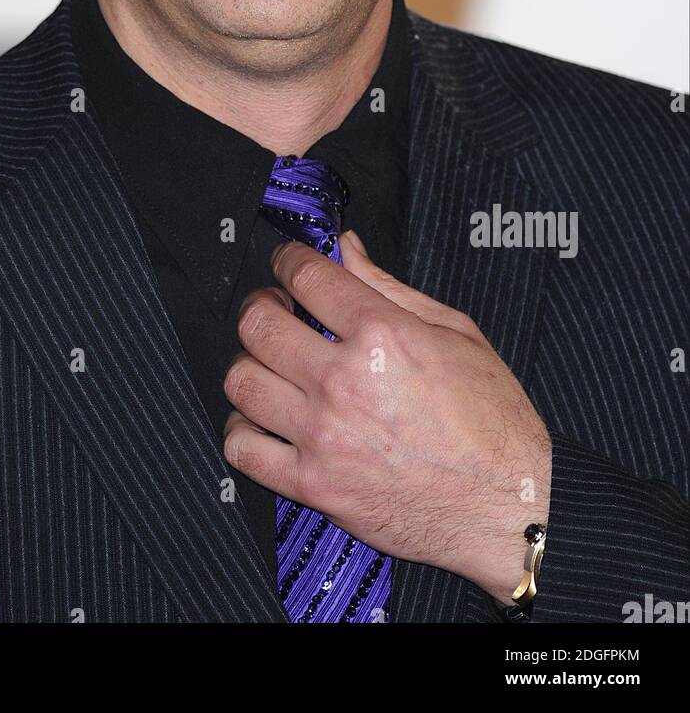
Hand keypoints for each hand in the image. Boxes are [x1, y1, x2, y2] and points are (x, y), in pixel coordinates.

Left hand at [222, 230, 551, 602]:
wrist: (510, 505)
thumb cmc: (491, 418)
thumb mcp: (454, 330)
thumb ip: (387, 285)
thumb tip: (343, 246)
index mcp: (383, 335)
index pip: (306, 275)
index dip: (287, 259)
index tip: (287, 263)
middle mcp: (344, 382)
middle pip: (258, 324)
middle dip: (261, 306)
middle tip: (275, 309)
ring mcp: (323, 436)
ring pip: (241, 381)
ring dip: (249, 364)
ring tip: (270, 364)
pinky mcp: (314, 487)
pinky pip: (242, 450)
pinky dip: (241, 429)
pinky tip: (263, 420)